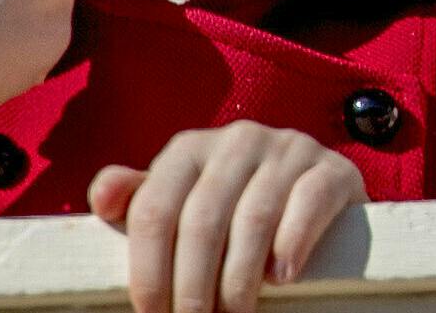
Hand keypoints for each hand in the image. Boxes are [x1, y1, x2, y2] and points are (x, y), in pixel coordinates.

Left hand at [86, 122, 364, 312]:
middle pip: (202, 220)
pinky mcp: (333, 168)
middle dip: (192, 285)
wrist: (311, 193)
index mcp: (190, 148)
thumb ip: (140, 200)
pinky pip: (309, 203)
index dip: (148, 269)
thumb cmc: (231, 208)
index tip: (151, 312)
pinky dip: (292, 245)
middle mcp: (238, 140)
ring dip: (239, 279)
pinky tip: (281, 278)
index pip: (155, 209)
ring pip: (254, 218)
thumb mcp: (182, 202)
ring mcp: (289, 149)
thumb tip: (103, 199)